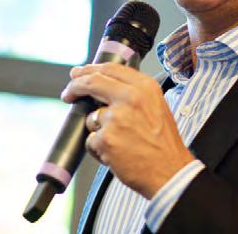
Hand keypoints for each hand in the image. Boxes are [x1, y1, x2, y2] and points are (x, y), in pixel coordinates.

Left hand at [61, 62, 194, 198]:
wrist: (169, 170)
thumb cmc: (163, 142)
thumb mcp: (156, 105)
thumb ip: (135, 92)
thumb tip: (108, 87)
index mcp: (145, 87)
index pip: (110, 68)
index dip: (90, 69)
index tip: (79, 74)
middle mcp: (130, 97)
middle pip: (92, 82)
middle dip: (75, 87)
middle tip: (68, 93)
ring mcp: (116, 117)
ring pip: (91, 117)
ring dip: (98, 129)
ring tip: (119, 141)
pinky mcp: (105, 138)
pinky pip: (91, 140)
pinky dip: (99, 148)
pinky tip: (117, 153)